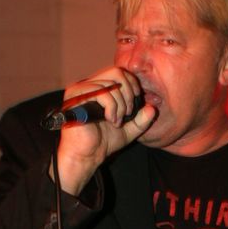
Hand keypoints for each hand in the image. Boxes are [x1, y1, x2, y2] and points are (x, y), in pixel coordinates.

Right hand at [54, 67, 155, 194]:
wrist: (87, 156)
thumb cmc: (103, 143)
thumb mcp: (128, 130)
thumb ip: (141, 120)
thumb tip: (152, 108)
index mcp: (98, 88)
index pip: (119, 72)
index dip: (132, 85)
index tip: (134, 105)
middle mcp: (88, 85)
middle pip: (116, 72)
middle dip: (128, 94)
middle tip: (127, 114)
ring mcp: (80, 90)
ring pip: (111, 84)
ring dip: (120, 106)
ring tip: (117, 122)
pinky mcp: (75, 98)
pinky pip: (102, 93)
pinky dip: (112, 107)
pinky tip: (110, 120)